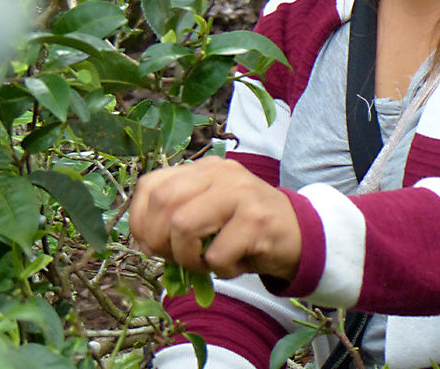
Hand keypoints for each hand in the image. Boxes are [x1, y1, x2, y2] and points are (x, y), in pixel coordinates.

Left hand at [129, 156, 301, 281]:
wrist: (299, 235)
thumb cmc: (246, 229)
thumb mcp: (209, 213)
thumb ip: (178, 216)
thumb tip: (144, 242)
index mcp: (204, 169)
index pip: (151, 185)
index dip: (139, 220)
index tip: (149, 244)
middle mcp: (221, 173)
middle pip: (163, 202)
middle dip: (158, 241)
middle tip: (175, 259)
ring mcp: (240, 193)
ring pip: (183, 226)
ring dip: (187, 258)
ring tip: (205, 263)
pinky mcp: (256, 220)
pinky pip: (215, 255)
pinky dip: (219, 270)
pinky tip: (234, 265)